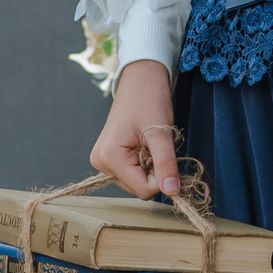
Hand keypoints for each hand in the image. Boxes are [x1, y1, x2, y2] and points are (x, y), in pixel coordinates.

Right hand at [89, 59, 180, 199]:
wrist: (140, 80)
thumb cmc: (149, 100)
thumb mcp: (160, 133)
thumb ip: (165, 164)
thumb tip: (172, 192)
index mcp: (109, 157)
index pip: (142, 189)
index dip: (160, 176)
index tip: (164, 153)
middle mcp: (100, 162)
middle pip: (138, 187)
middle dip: (154, 170)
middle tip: (155, 144)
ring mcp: (102, 161)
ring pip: (136, 181)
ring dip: (149, 166)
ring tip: (147, 142)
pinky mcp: (108, 158)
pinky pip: (131, 172)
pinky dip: (143, 162)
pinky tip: (142, 144)